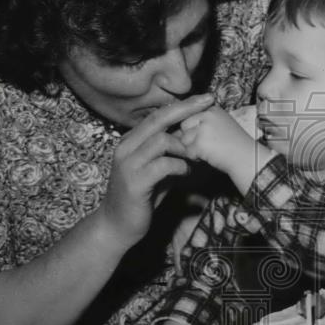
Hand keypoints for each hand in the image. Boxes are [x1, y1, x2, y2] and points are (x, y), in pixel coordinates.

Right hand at [97, 93, 214, 248]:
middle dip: (186, 109)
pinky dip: (179, 166)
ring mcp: (128, 164)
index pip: (157, 115)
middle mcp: (126, 147)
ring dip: (183, 147)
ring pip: (161, 140)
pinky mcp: (134, 182)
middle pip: (158, 119)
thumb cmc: (140, 198)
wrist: (116, 226)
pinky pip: (162, 165)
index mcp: (130, 141)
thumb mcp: (156, 172)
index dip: (181, 105)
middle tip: (208, 103)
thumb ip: (170, 156)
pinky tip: (186, 172)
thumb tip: (193, 145)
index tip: (204, 98)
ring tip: (195, 157)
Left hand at [178, 105, 267, 191]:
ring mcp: (204, 128)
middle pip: (184, 126)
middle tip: (210, 145)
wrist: (248, 160)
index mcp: (213, 109)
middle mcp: (208, 115)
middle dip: (192, 138)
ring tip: (212, 151)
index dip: (197, 130)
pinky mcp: (201, 142)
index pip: (191, 116)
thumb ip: (204, 122)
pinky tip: (211, 157)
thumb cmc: (236, 146)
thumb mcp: (221, 126)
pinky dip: (197, 158)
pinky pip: (188, 151)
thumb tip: (179, 128)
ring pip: (184, 139)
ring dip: (194, 149)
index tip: (211, 137)